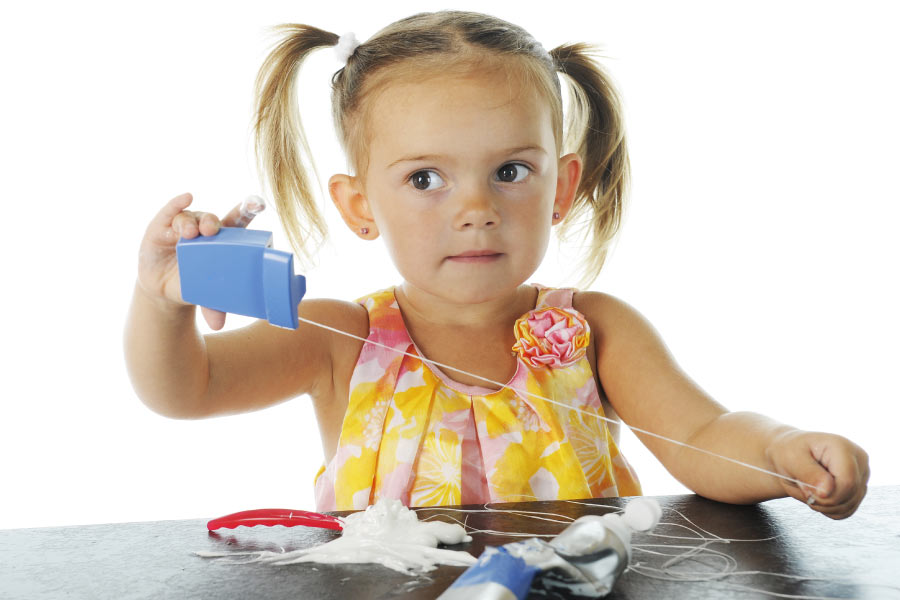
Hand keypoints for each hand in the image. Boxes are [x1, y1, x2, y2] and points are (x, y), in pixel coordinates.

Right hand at [136, 193, 264, 329]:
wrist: (164, 290)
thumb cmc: (193, 284)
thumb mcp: (203, 294)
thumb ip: (212, 305)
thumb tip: (218, 323)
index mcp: (222, 241)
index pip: (237, 221)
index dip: (248, 209)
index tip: (258, 203)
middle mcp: (203, 231)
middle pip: (211, 220)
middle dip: (211, 222)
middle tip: (211, 231)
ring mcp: (182, 228)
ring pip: (189, 218)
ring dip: (191, 222)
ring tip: (190, 234)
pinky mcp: (161, 228)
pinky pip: (170, 212)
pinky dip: (176, 204)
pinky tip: (185, 198)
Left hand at [766, 429, 868, 518]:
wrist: (791, 455)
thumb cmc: (790, 452)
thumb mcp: (791, 459)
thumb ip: (809, 474)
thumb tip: (827, 491)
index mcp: (843, 447)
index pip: (847, 483)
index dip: (826, 494)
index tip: (805, 488)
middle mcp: (859, 460)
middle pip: (849, 496)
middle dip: (821, 500)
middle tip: (803, 487)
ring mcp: (862, 475)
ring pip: (848, 506)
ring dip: (823, 505)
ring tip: (809, 488)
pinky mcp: (859, 488)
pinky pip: (847, 511)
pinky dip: (829, 509)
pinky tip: (818, 494)